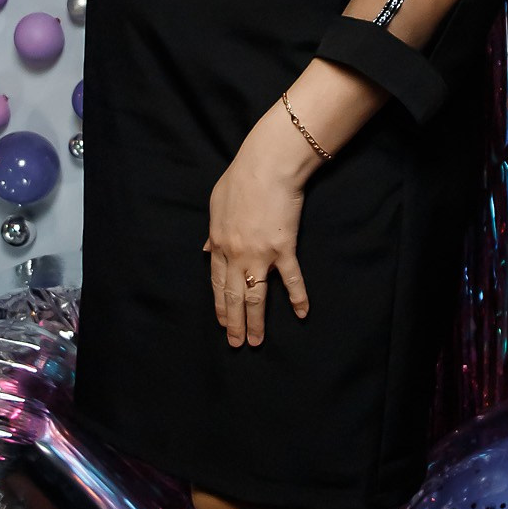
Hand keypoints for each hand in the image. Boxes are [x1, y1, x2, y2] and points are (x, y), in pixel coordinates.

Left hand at [204, 107, 313, 347]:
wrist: (268, 166)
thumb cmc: (241, 178)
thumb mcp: (216, 203)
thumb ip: (212, 230)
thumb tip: (206, 248)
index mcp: (219, 243)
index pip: (216, 282)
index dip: (220, 304)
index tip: (223, 322)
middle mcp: (236, 254)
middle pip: (233, 295)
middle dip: (234, 322)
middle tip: (236, 343)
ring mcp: (260, 254)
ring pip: (256, 295)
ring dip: (256, 320)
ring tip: (257, 341)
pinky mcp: (284, 248)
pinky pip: (291, 279)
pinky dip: (298, 297)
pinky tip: (301, 313)